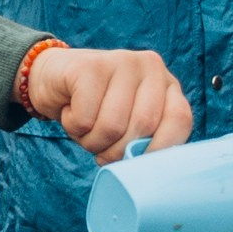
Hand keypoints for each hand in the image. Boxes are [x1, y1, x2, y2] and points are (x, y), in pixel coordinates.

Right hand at [23, 46, 192, 161]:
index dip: (160, 149)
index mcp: (166, 84)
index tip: (136, 164)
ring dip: (92, 141)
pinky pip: (85, 118)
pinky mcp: (90, 66)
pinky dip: (73, 126)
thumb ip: (146, 139)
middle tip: (101, 147)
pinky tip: (71, 110)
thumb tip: (146, 171)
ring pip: (112, 126)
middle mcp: (150, 67)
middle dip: (117, 152)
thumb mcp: (128, 123)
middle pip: (143, 127)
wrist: (52, 79)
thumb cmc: (94, 109)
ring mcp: (121, 61)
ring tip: (85, 127)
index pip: (180, 119)